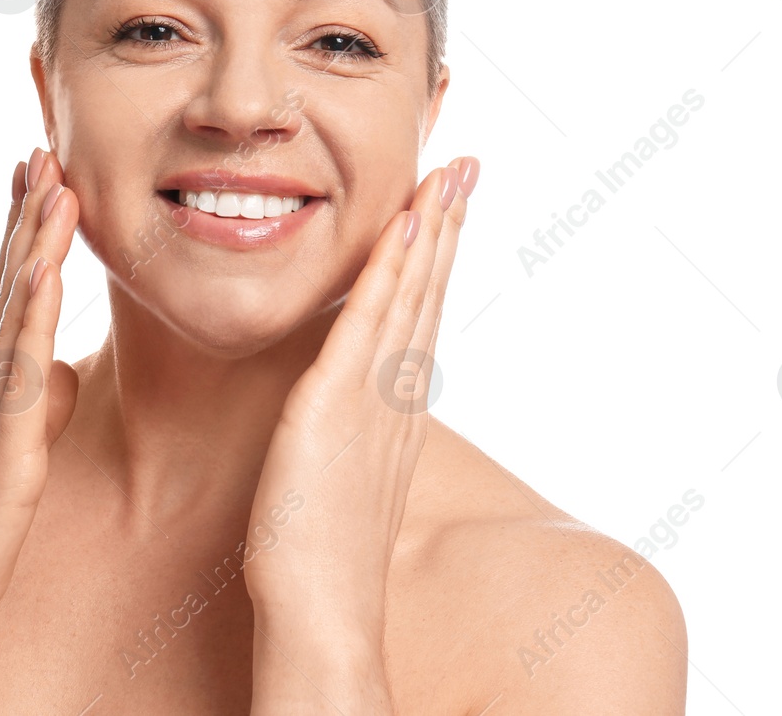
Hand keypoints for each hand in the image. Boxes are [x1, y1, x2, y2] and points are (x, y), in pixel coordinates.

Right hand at [0, 148, 80, 661]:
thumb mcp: (13, 461)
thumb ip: (37, 410)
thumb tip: (67, 374)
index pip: (12, 294)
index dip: (26, 232)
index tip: (42, 172)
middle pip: (8, 281)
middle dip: (27, 212)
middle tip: (43, 145)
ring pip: (14, 309)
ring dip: (32, 240)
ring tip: (53, 177)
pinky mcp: (1, 450)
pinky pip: (20, 370)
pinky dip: (34, 313)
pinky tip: (47, 267)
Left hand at [243, 156, 477, 638]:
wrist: (320, 615)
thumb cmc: (315, 559)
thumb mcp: (339, 480)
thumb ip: (348, 436)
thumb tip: (340, 410)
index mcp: (394, 411)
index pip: (420, 316)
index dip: (436, 258)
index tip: (447, 206)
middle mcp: (396, 397)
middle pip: (429, 294)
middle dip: (448, 226)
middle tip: (466, 165)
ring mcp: (374, 399)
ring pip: (410, 297)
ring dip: (430, 231)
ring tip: (448, 173)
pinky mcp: (337, 405)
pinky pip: (368, 323)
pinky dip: (387, 271)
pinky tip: (401, 226)